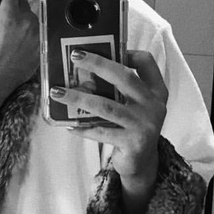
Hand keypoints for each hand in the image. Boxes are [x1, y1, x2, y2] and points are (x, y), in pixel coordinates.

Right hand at [0, 0, 38, 135]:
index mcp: (10, 16)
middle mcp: (27, 23)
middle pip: (24, 3)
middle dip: (14, 5)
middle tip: (3, 16)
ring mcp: (36, 36)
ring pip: (31, 17)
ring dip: (22, 19)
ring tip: (10, 32)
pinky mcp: (40, 47)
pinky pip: (36, 32)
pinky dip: (28, 32)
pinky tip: (18, 42)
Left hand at [50, 50, 167, 190]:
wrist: (142, 164)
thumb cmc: (132, 127)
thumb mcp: (136, 105)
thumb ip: (123, 88)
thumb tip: (88, 68)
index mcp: (156, 91)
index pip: (147, 62)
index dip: (129, 52)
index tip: (109, 49)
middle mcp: (153, 105)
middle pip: (125, 77)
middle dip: (98, 64)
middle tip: (74, 56)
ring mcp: (144, 124)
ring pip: (106, 106)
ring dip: (79, 98)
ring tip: (57, 92)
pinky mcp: (132, 142)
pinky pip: (101, 131)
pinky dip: (82, 127)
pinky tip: (68, 125)